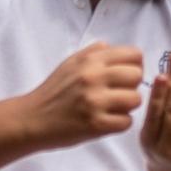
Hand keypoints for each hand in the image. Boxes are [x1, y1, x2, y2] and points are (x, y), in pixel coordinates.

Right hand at [21, 42, 143, 148]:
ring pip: (135, 99)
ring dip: (127, 106)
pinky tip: (107, 121)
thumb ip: (92, 53)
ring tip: (112, 108)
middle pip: (137, 76)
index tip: (124, 76)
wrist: (32, 118)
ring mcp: (95, 101)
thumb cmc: (52, 92)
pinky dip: (119, 124)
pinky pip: (127, 122)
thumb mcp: (69, 63)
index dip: (134, 65)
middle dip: (132, 86)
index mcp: (90, 60)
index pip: (134, 54)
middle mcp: (94, 77)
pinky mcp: (96, 124)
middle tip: (118, 94)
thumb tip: (110, 47)